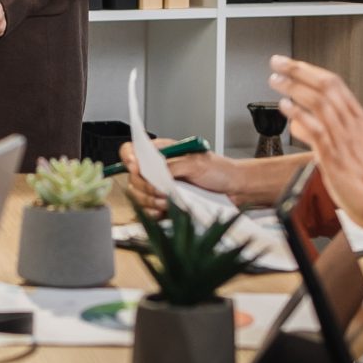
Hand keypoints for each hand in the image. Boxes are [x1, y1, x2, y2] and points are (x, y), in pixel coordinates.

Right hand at [116, 141, 250, 214]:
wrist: (235, 189)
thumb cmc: (219, 171)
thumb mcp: (196, 163)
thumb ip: (172, 165)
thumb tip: (154, 171)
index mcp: (162, 152)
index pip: (132, 150)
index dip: (128, 157)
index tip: (135, 167)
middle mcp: (156, 169)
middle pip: (132, 177)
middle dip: (144, 186)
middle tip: (161, 191)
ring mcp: (159, 188)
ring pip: (138, 195)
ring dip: (149, 200)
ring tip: (166, 203)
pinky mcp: (163, 204)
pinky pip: (147, 210)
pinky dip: (152, 212)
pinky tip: (162, 212)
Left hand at [269, 56, 362, 234]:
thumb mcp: (351, 147)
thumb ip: (325, 132)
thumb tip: (299, 121)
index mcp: (359, 119)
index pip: (334, 84)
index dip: (309, 70)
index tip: (290, 63)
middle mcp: (353, 124)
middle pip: (326, 86)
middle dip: (298, 70)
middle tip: (277, 62)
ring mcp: (345, 139)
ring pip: (320, 101)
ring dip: (294, 88)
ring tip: (276, 80)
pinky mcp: (335, 157)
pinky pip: (316, 129)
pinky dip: (299, 114)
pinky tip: (285, 107)